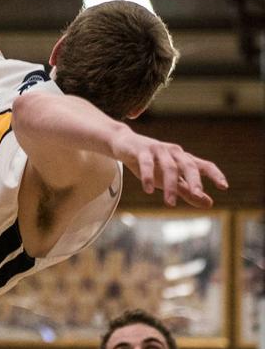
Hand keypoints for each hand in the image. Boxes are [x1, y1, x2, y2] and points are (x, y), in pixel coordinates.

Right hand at [111, 132, 226, 206]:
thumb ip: (187, 191)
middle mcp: (174, 152)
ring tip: (169, 204)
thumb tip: (209, 203)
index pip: (204, 165)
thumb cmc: (150, 163)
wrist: (123, 144)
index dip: (215, 174)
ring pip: (169, 167)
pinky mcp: (141, 150)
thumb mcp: (169, 179)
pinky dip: (148, 177)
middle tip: (198, 194)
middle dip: (194, 180)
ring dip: (170, 186)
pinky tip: (148, 190)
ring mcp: (158, 150)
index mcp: (183, 159)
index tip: (224, 187)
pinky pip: (147, 164)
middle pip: (188, 165)